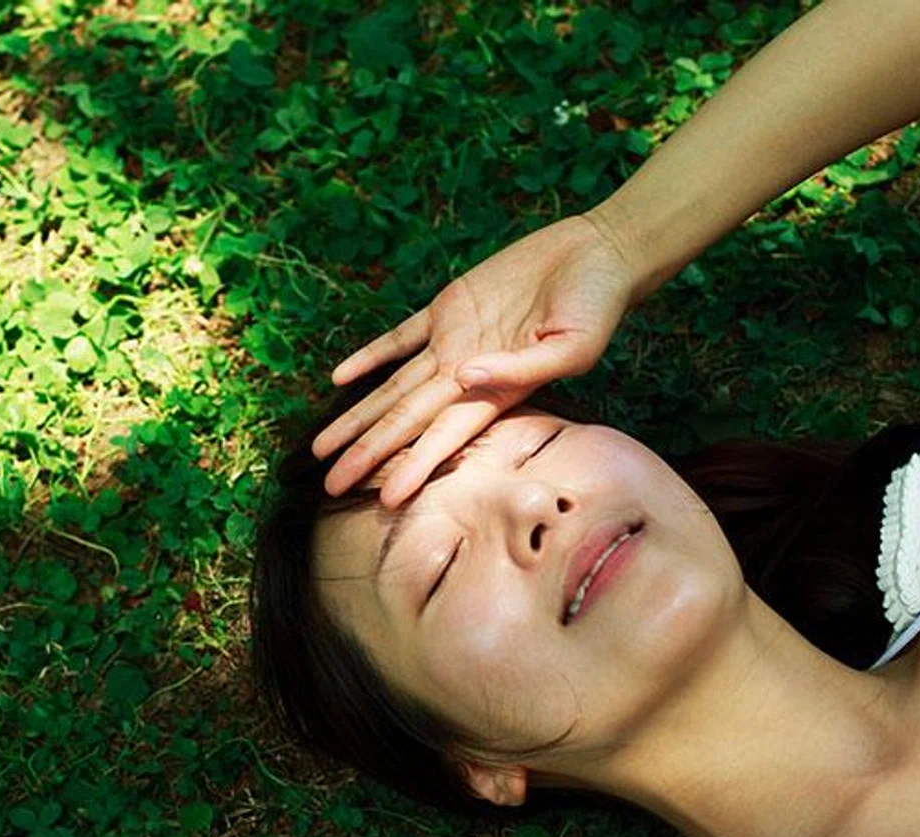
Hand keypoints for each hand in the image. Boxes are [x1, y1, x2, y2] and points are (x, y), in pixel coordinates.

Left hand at [312, 212, 642, 505]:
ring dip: (359, 416)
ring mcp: (452, 342)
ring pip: (393, 387)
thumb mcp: (572, 347)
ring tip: (322, 447)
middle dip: (369, 453)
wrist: (597, 255)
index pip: (445, 437)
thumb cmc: (597, 307)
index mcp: (498, 392)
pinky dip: (370, 354)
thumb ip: (521, 369)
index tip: (385, 497)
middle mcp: (467, 375)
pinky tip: (339, 377)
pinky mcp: (448, 307)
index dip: (415, 466)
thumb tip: (465, 377)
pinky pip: (399, 337)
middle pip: (406, 420)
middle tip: (330, 484)